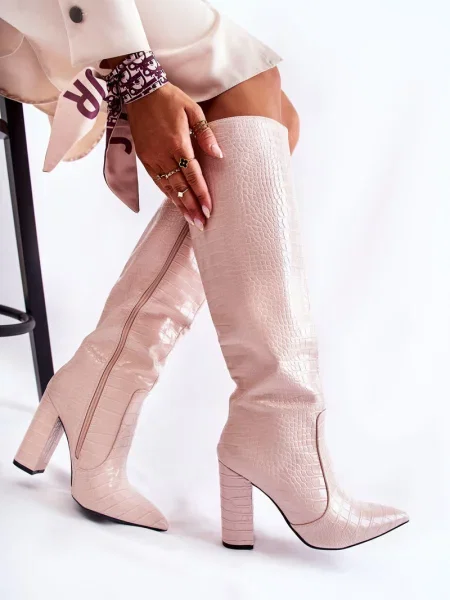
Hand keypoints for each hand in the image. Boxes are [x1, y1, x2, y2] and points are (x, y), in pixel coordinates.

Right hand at [126, 83, 222, 228]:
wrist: (139, 90)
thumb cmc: (170, 98)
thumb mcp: (193, 110)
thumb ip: (205, 134)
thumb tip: (218, 155)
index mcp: (178, 143)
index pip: (193, 175)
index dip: (201, 194)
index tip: (209, 209)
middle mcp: (164, 154)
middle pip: (180, 187)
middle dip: (192, 206)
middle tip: (201, 223)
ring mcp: (152, 158)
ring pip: (167, 187)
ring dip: (179, 204)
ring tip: (190, 219)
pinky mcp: (144, 158)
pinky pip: (156, 180)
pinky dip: (166, 193)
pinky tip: (175, 202)